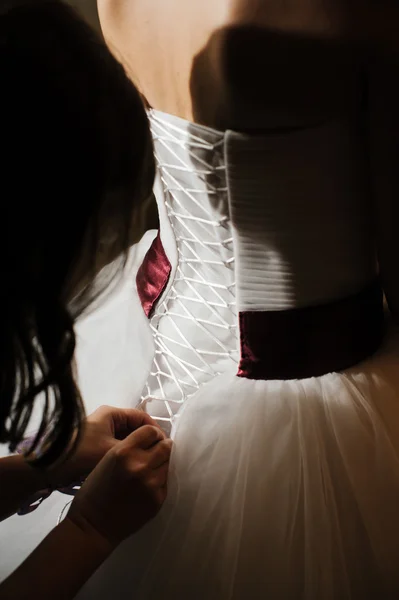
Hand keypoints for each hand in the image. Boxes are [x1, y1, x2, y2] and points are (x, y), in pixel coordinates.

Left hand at [47, 406, 161, 487]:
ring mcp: (102, 433)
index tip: (165, 447)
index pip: (143, 418)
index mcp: (112, 414)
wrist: (50, 467)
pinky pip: (118, 448)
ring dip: (137, 451)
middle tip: (159, 458)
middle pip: (136, 428)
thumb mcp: (113, 450)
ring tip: (148, 465)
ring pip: (127, 440)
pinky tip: (134, 469)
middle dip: (147, 442)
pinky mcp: (97, 446)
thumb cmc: (83, 453)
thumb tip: (160, 449)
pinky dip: (126, 456)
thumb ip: (137, 448)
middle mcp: (108, 419)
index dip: (156, 431)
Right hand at [67, 424, 171, 548]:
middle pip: (166, 445)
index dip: (153, 434)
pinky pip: (166, 481)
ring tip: (150, 470)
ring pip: (168, 463)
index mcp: (123, 451)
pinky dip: (160, 480)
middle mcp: (140, 465)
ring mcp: (151, 483)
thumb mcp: (107, 459)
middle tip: (156, 452)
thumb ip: (130, 447)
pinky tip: (147, 486)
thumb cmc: (95, 491)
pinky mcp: (158, 499)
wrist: (93, 526)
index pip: (151, 431)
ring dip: (162, 464)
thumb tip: (152, 440)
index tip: (152, 440)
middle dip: (162, 447)